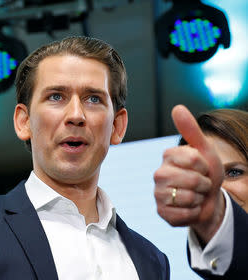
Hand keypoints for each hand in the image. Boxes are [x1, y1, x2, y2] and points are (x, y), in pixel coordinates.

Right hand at [154, 105, 224, 243]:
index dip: (205, 166)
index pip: (194, 159)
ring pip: (188, 198)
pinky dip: (193, 213)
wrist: (209, 200)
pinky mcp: (161, 212)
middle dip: (204, 184)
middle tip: (201, 184)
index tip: (202, 167)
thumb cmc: (206, 173)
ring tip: (195, 196)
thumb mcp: (205, 150)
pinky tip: (190, 208)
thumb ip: (191, 130)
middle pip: (192, 180)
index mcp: (168, 156)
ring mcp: (158, 194)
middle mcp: (159, 174)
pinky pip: (184, 214)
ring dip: (200, 199)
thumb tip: (177, 107)